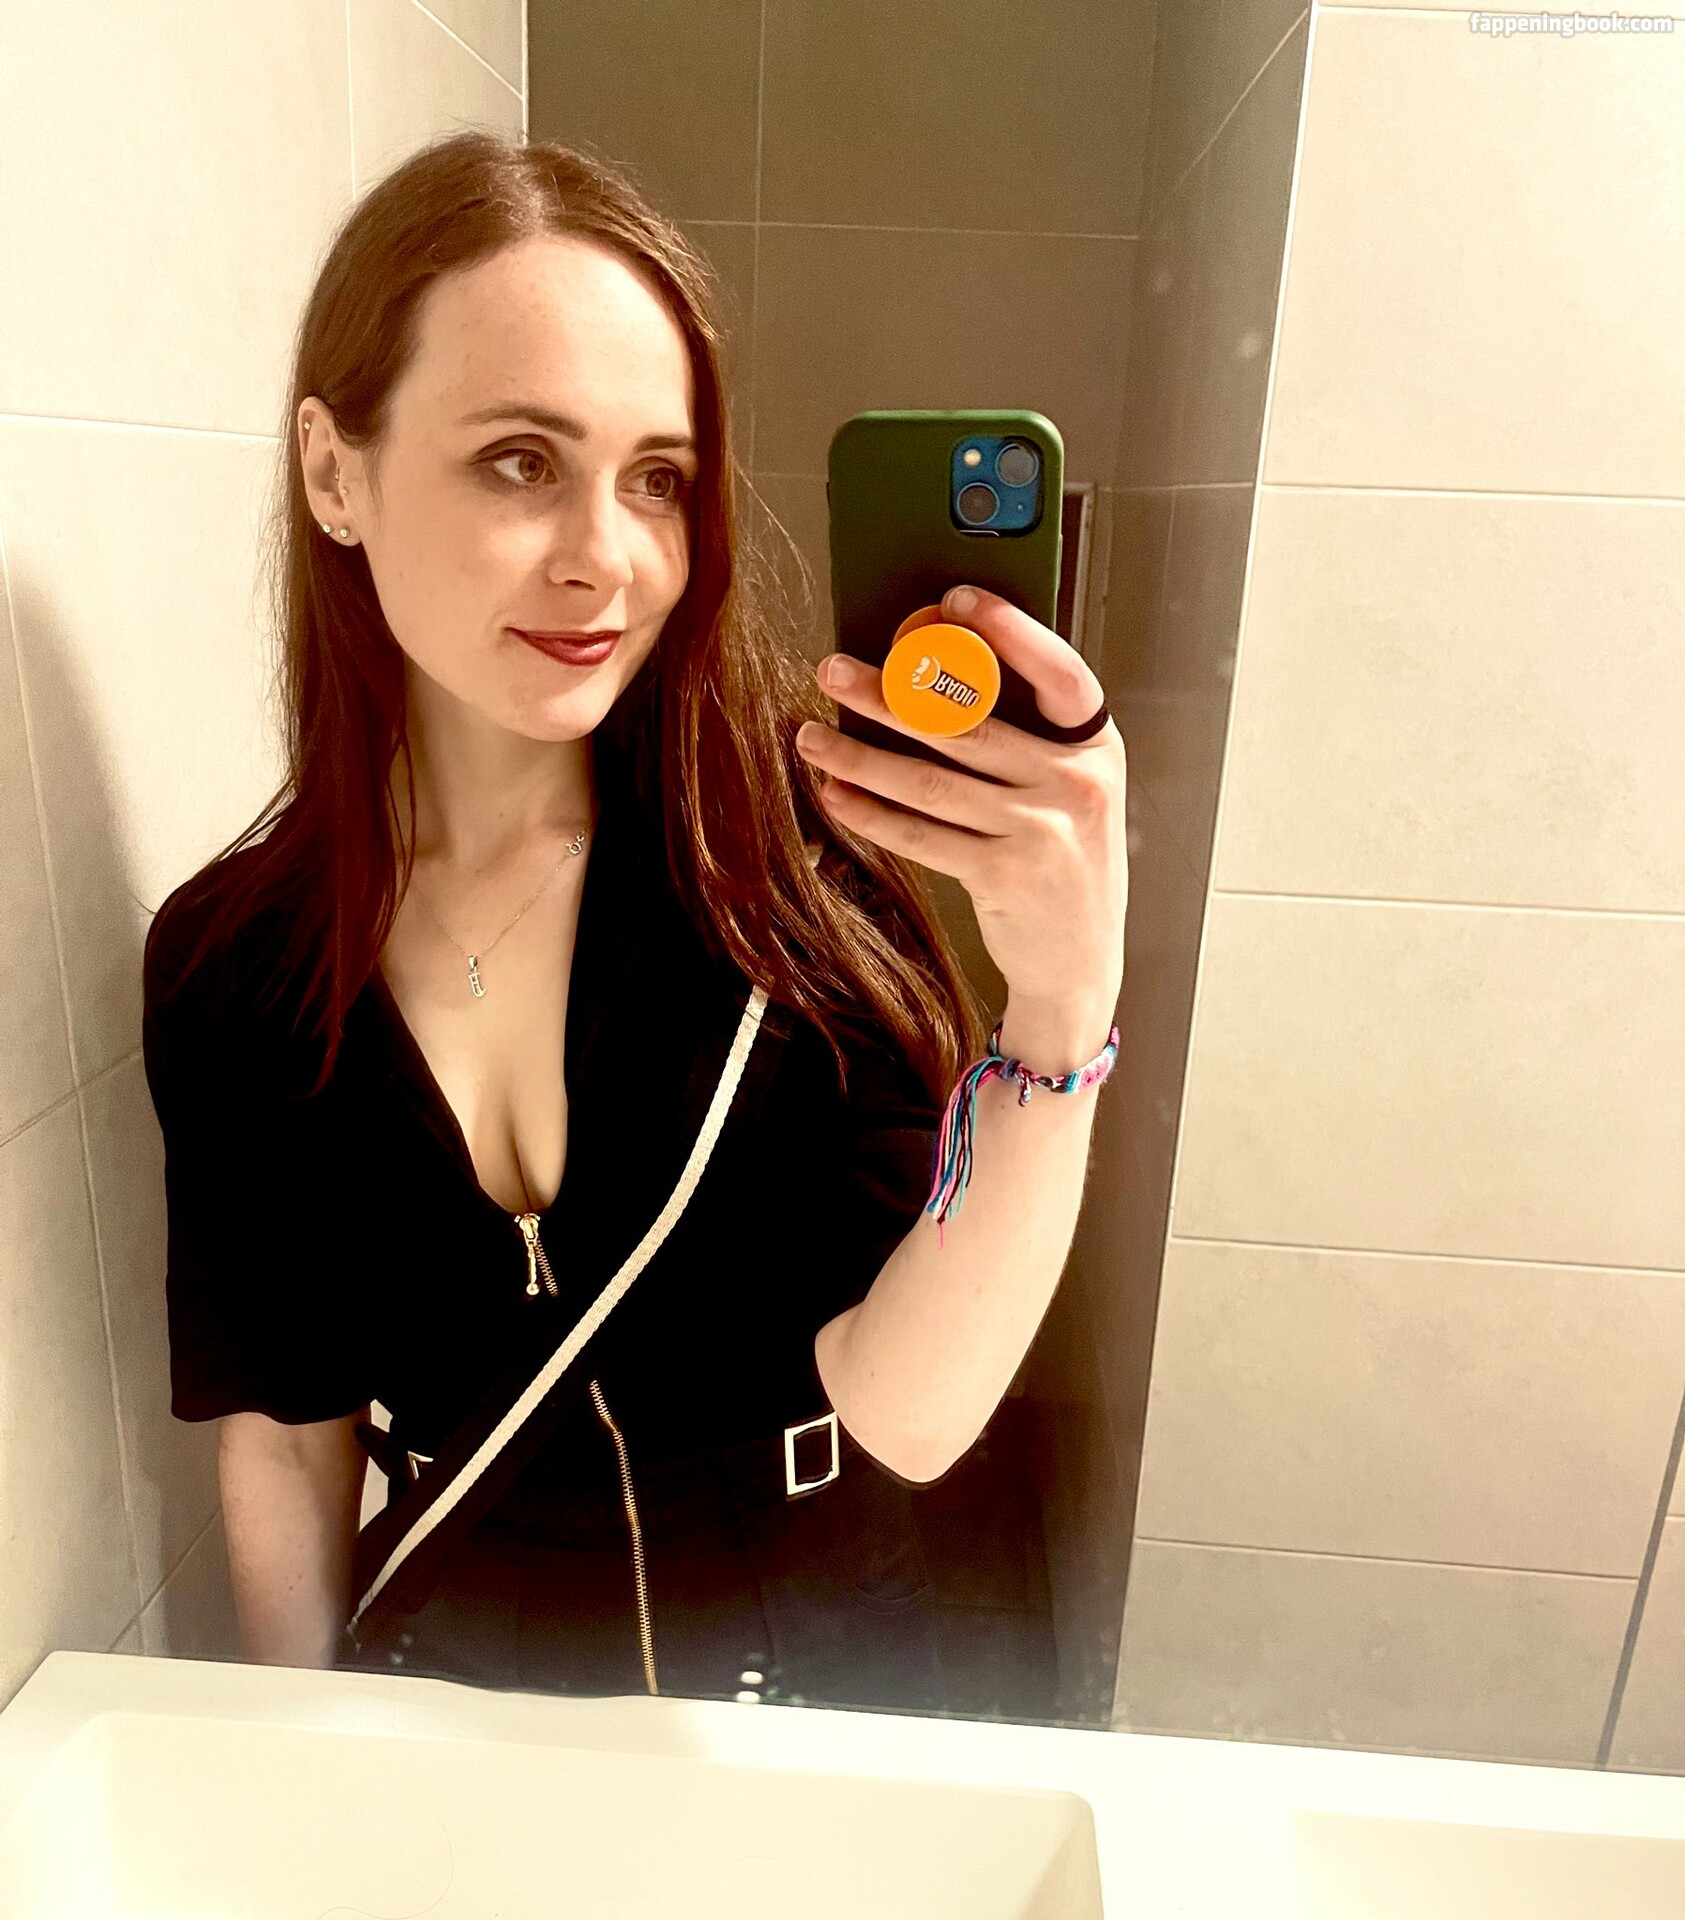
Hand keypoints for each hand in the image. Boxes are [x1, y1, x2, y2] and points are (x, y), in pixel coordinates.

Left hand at [794, 585, 1127, 1063]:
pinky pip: (921, 834)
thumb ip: (1027, 741)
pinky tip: (835, 795)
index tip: (954, 599)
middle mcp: (1074, 784)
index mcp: (1096, 748)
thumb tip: (933, 678)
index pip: (1061, 673)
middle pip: (968, 723)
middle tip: (831, 670)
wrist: (1080, 961)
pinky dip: (871, 814)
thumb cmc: (1063, 860)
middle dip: (888, 692)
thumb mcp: (1069, 792)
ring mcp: (1040, 831)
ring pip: (930, 779)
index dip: (1012, 631)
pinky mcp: (1002, 874)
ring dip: (860, 755)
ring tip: (811, 737)